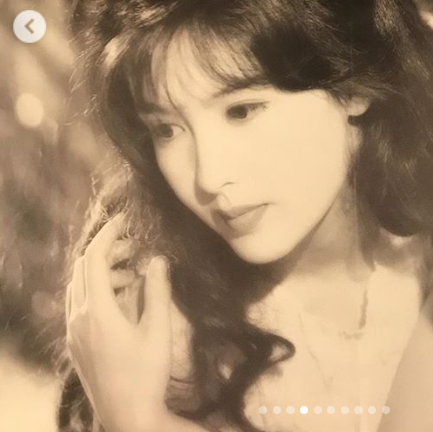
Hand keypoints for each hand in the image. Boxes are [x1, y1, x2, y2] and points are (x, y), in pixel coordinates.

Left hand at [66, 214, 172, 431]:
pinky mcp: (75, 345)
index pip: (93, 258)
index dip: (108, 234)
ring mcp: (73, 333)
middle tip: (133, 248)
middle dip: (106, 251)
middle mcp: (78, 318)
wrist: (127, 417)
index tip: (124, 220)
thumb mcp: (158, 329)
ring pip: (78, 286)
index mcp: (97, 311)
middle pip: (82, 269)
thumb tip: (157, 258)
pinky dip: (96, 290)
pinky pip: (79, 304)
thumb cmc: (146, 373)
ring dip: (101, 272)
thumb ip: (158, 290)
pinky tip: (120, 299)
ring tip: (132, 275)